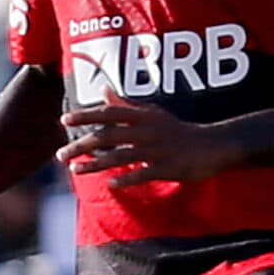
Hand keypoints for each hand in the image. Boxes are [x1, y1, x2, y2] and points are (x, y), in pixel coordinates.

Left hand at [58, 91, 231, 187]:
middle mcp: (148, 130)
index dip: (86, 116)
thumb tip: (103, 90)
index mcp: (143, 116)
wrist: (212, 146)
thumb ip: (126, 105)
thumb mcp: (153, 114)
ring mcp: (158, 149)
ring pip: (121, 155)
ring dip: (96, 164)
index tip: (64, 120)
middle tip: (60, 154)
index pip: (109, 113)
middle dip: (82, 144)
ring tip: (75, 170)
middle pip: (109, 135)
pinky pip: (143, 173)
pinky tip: (110, 184)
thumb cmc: (178, 131)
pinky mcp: (168, 167)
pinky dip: (126, 179)